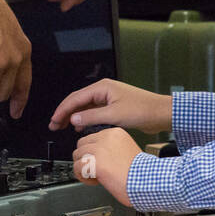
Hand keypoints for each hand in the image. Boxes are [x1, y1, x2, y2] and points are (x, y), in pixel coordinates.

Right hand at [49, 78, 172, 134]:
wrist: (160, 113)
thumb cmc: (142, 110)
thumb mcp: (114, 115)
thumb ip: (92, 117)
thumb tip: (74, 119)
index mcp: (102, 88)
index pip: (76, 98)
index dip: (62, 110)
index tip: (54, 121)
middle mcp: (104, 91)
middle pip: (78, 101)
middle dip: (65, 113)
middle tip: (54, 125)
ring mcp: (108, 98)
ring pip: (85, 107)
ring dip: (74, 117)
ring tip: (63, 127)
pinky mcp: (113, 107)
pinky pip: (94, 112)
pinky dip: (85, 119)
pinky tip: (80, 127)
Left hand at [72, 127, 140, 206]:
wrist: (147, 182)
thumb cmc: (141, 173)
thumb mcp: (126, 150)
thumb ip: (110, 148)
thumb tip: (95, 154)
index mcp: (115, 133)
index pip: (92, 138)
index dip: (94, 153)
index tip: (102, 163)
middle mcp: (106, 137)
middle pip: (81, 145)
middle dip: (86, 159)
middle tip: (97, 170)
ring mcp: (99, 149)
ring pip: (77, 156)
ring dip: (84, 168)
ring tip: (97, 176)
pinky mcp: (94, 162)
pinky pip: (77, 168)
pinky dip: (83, 177)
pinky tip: (95, 181)